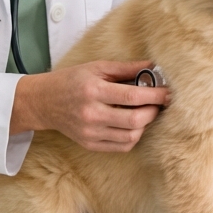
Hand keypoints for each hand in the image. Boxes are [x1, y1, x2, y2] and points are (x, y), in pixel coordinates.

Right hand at [10, 60, 168, 151]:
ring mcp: (90, 132)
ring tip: (147, 112)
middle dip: (154, 111)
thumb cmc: (72, 80)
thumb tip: (153, 66)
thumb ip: (126, 68)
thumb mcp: (97, 67)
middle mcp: (92, 114)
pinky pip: (121, 146)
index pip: (132, 97)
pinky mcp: (90, 144)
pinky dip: (133, 137)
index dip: (155, 95)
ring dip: (145, 125)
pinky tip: (134, 125)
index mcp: (94, 91)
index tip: (168, 92)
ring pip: (130, 136)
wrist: (44, 101)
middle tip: (160, 103)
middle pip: (134, 120)